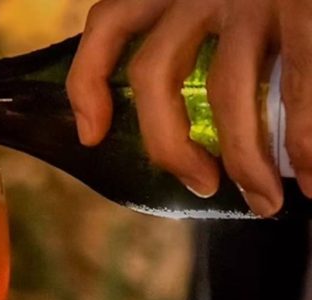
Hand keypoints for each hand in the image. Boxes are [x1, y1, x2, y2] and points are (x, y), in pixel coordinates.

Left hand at [67, 0, 311, 215]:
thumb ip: (204, 30)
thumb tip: (197, 119)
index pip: (110, 23)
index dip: (89, 82)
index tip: (93, 135)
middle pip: (154, 72)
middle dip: (169, 144)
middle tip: (203, 185)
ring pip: (225, 91)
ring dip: (244, 161)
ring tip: (266, 201)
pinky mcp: (308, 10)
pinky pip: (298, 88)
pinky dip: (304, 142)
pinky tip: (310, 174)